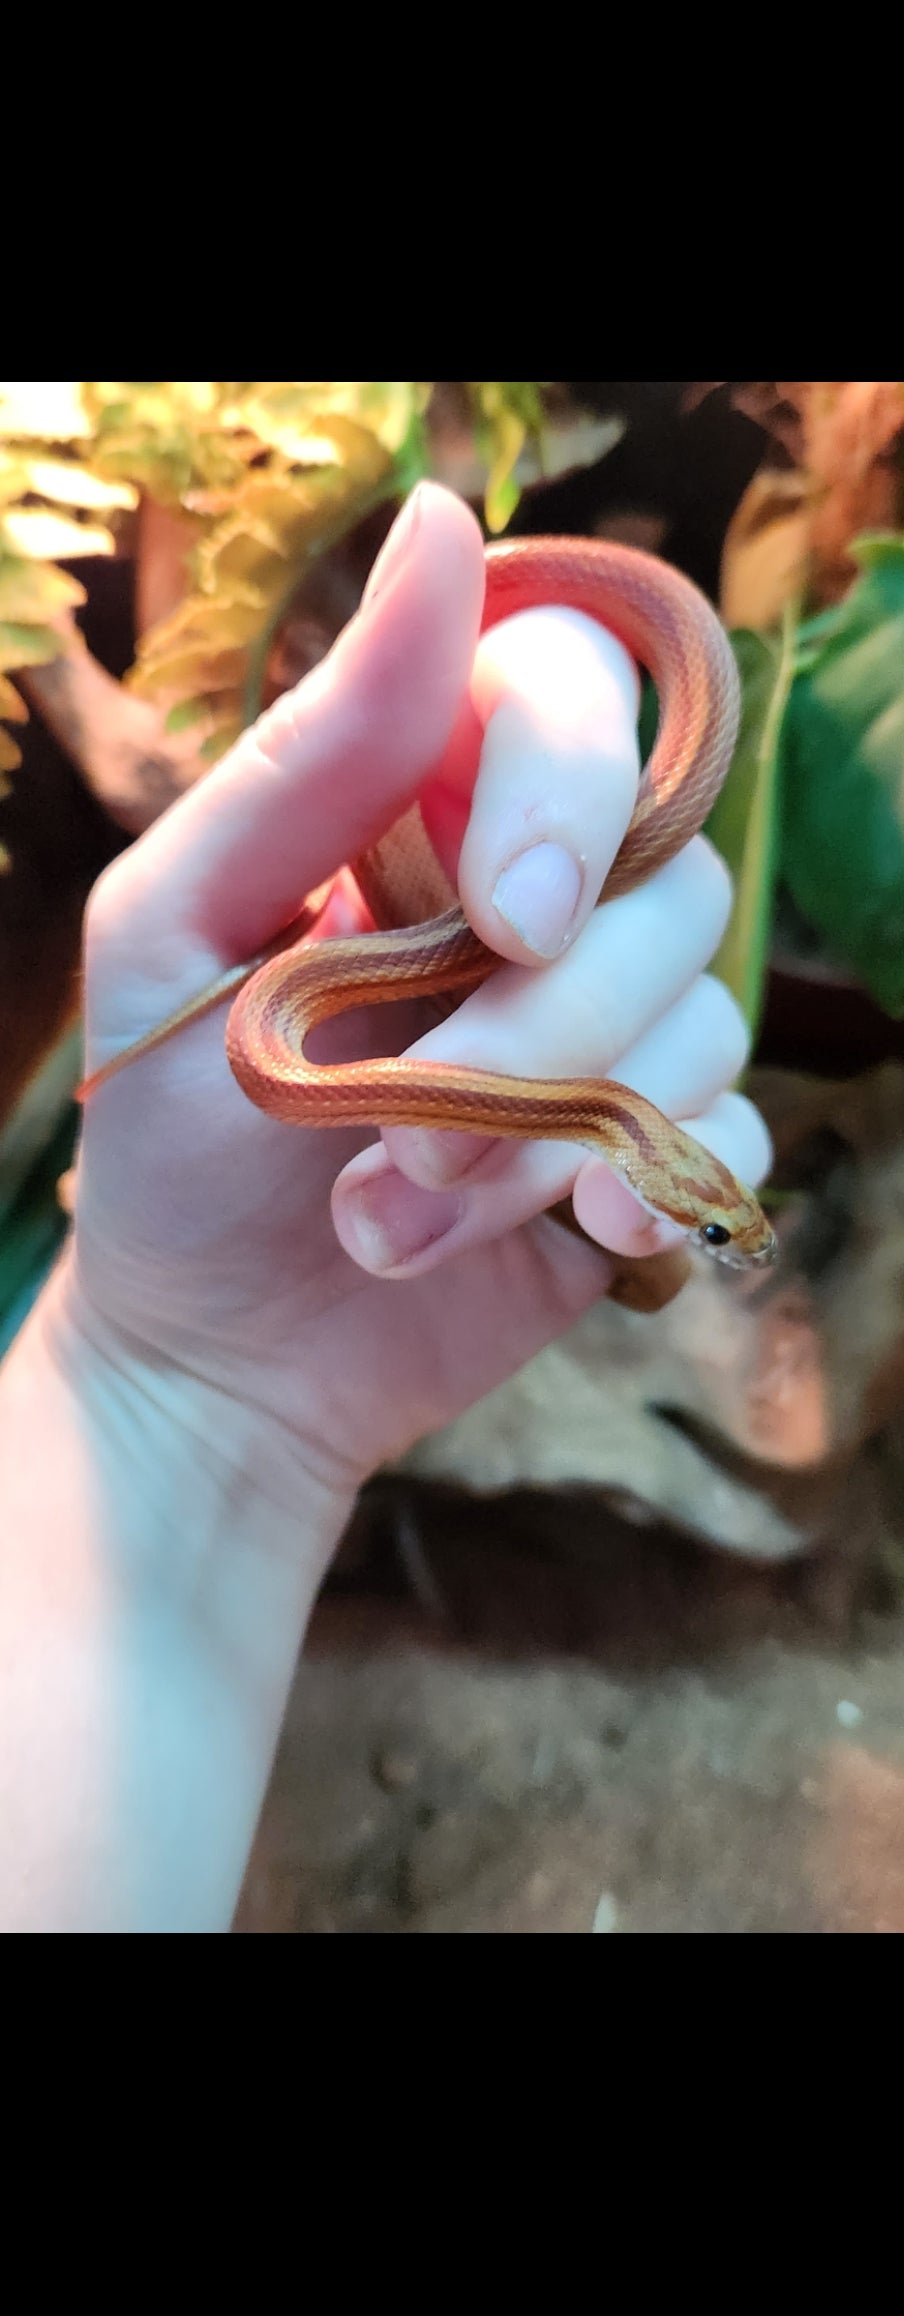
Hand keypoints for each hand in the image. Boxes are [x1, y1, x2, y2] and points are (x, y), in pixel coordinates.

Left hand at [71, 482, 768, 1496]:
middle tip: (395, 1122)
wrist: (210, 1357)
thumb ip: (309, 752)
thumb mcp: (181, 926)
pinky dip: (658, 1188)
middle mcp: (542, 898)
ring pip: (697, 1017)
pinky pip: (732, 1131)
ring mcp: (604, 1027)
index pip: (584, 692)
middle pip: (666, 879)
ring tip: (389, 1213)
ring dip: (543, 1139)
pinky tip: (582, 1238)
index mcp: (428, 803)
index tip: (506, 918)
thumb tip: (446, 533)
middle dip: (538, 1025)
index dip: (576, 789)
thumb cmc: (168, 1135)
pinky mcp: (644, 1150)